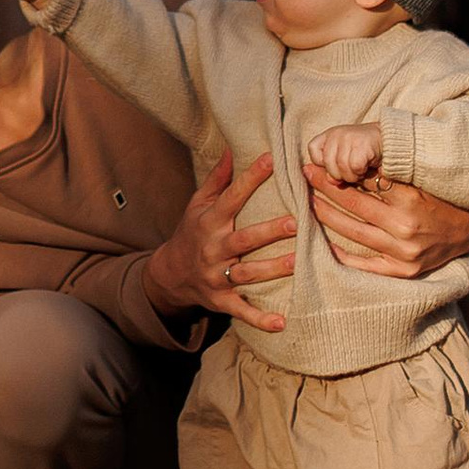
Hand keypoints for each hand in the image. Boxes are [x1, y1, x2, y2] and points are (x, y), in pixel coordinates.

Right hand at [140, 146, 295, 334]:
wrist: (170, 274)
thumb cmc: (192, 232)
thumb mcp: (198, 204)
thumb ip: (218, 178)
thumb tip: (232, 146)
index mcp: (210, 221)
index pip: (232, 197)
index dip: (250, 178)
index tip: (271, 160)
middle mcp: (214, 248)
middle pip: (243, 239)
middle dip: (268, 232)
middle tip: (295, 222)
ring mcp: (218, 276)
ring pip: (247, 273)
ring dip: (273, 269)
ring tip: (298, 262)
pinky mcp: (221, 299)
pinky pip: (241, 310)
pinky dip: (260, 318)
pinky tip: (282, 322)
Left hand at [304, 123, 382, 186]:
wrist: (390, 142)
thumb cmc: (364, 154)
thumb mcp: (344, 159)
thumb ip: (333, 169)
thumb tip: (330, 181)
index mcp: (329, 134)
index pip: (313, 151)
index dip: (323, 164)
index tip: (337, 165)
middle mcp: (336, 133)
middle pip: (327, 163)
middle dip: (339, 174)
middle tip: (351, 171)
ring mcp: (348, 137)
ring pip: (340, 167)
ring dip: (351, 175)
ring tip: (359, 170)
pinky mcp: (362, 144)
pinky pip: (354, 167)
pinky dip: (360, 173)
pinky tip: (366, 168)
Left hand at [307, 173, 468, 278]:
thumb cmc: (443, 196)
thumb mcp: (423, 177)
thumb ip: (392, 169)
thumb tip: (356, 156)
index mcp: (411, 198)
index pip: (364, 181)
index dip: (338, 170)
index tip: (318, 162)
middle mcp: (405, 226)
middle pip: (354, 204)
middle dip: (326, 187)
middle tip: (306, 175)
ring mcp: (404, 252)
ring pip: (353, 232)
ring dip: (327, 215)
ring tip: (309, 202)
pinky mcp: (404, 271)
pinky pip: (364, 265)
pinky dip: (341, 254)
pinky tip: (323, 242)